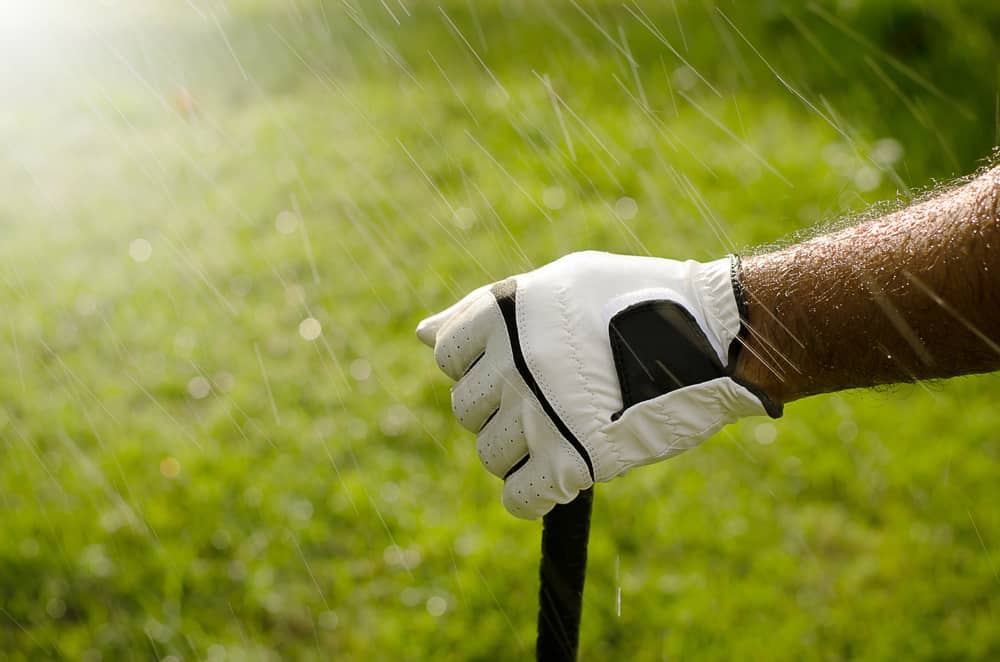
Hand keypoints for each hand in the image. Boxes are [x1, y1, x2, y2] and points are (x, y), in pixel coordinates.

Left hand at [417, 251, 778, 518]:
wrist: (714, 334)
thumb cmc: (632, 300)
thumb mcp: (556, 284)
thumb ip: (483, 308)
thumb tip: (422, 336)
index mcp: (506, 315)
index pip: (449, 356)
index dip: (482, 364)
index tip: (522, 364)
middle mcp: (515, 363)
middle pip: (467, 409)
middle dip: (502, 407)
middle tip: (551, 397)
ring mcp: (541, 413)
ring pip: (491, 454)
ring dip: (522, 449)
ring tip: (565, 428)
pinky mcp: (573, 460)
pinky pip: (519, 498)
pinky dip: (536, 494)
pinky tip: (563, 471)